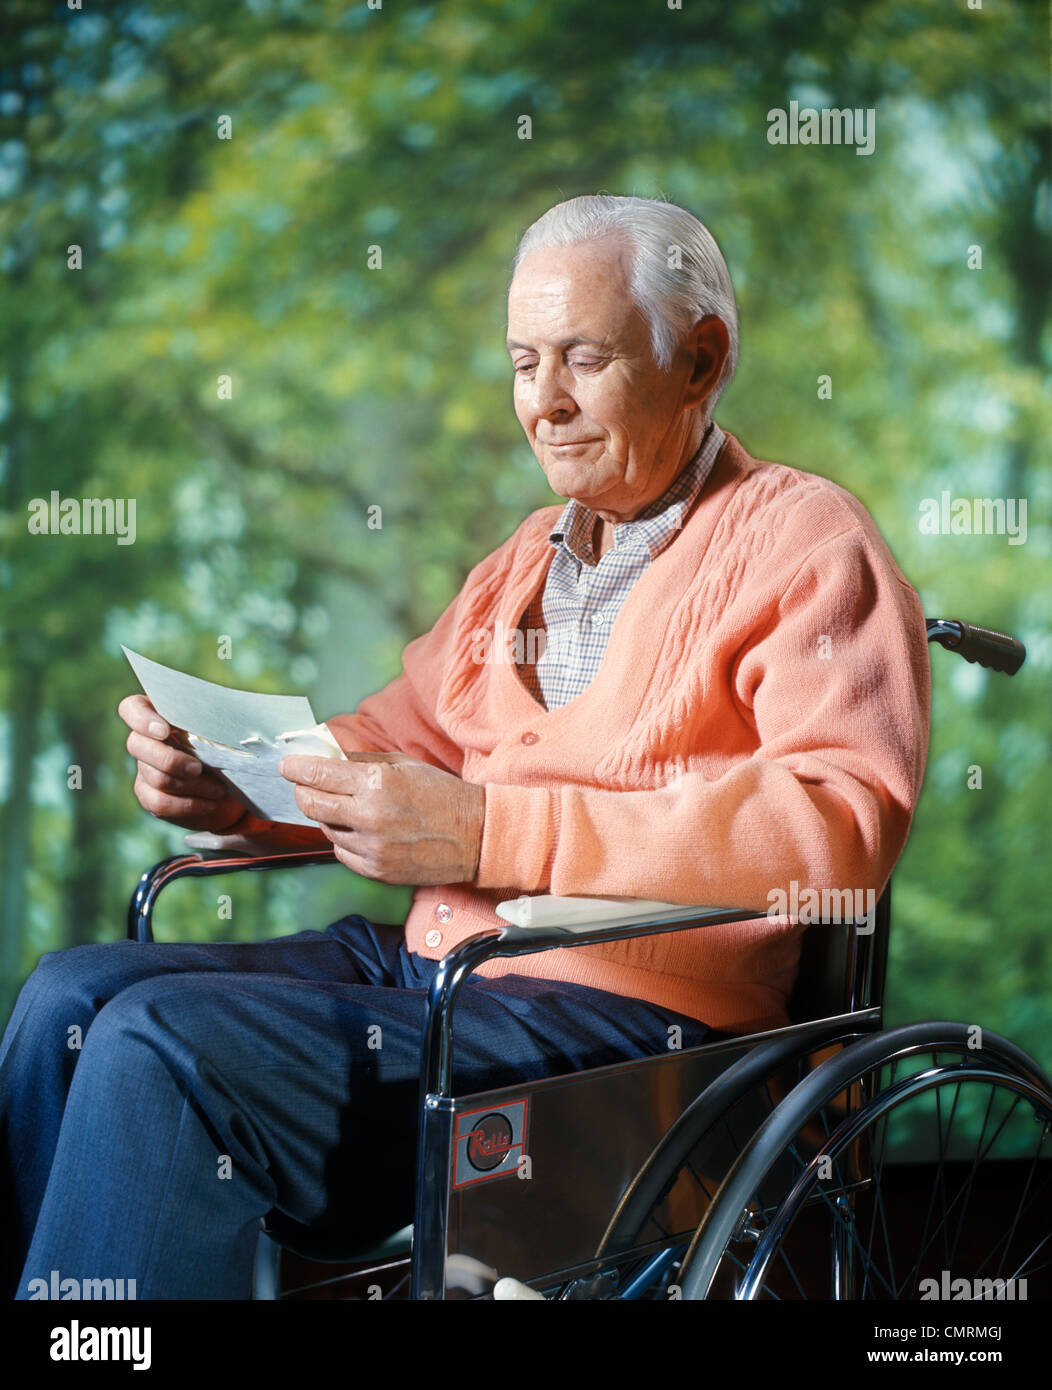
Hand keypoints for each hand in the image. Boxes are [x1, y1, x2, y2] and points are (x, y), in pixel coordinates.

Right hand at [118, 693, 249, 833]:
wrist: (232, 783)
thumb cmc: (227, 746)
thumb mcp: (224, 729)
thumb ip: (215, 720)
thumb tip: (227, 718)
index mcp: (159, 715)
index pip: (132, 708)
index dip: (142, 719)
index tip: (165, 731)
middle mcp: (145, 741)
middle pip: (137, 746)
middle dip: (171, 760)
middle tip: (198, 768)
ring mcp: (144, 769)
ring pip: (156, 778)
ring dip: (192, 786)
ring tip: (219, 789)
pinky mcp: (149, 795)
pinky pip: (159, 803)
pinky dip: (188, 805)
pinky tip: (210, 804)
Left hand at [278, 751, 485, 885]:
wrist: (475, 836)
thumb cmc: (441, 795)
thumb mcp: (403, 765)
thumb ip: (362, 761)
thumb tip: (328, 756)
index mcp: (376, 784)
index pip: (318, 774)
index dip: (296, 768)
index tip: (287, 765)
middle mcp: (369, 816)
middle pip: (310, 803)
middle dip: (302, 791)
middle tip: (304, 785)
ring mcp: (371, 847)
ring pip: (325, 828)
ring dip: (328, 815)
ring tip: (347, 807)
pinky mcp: (375, 870)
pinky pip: (341, 852)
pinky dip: (344, 838)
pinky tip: (361, 829)